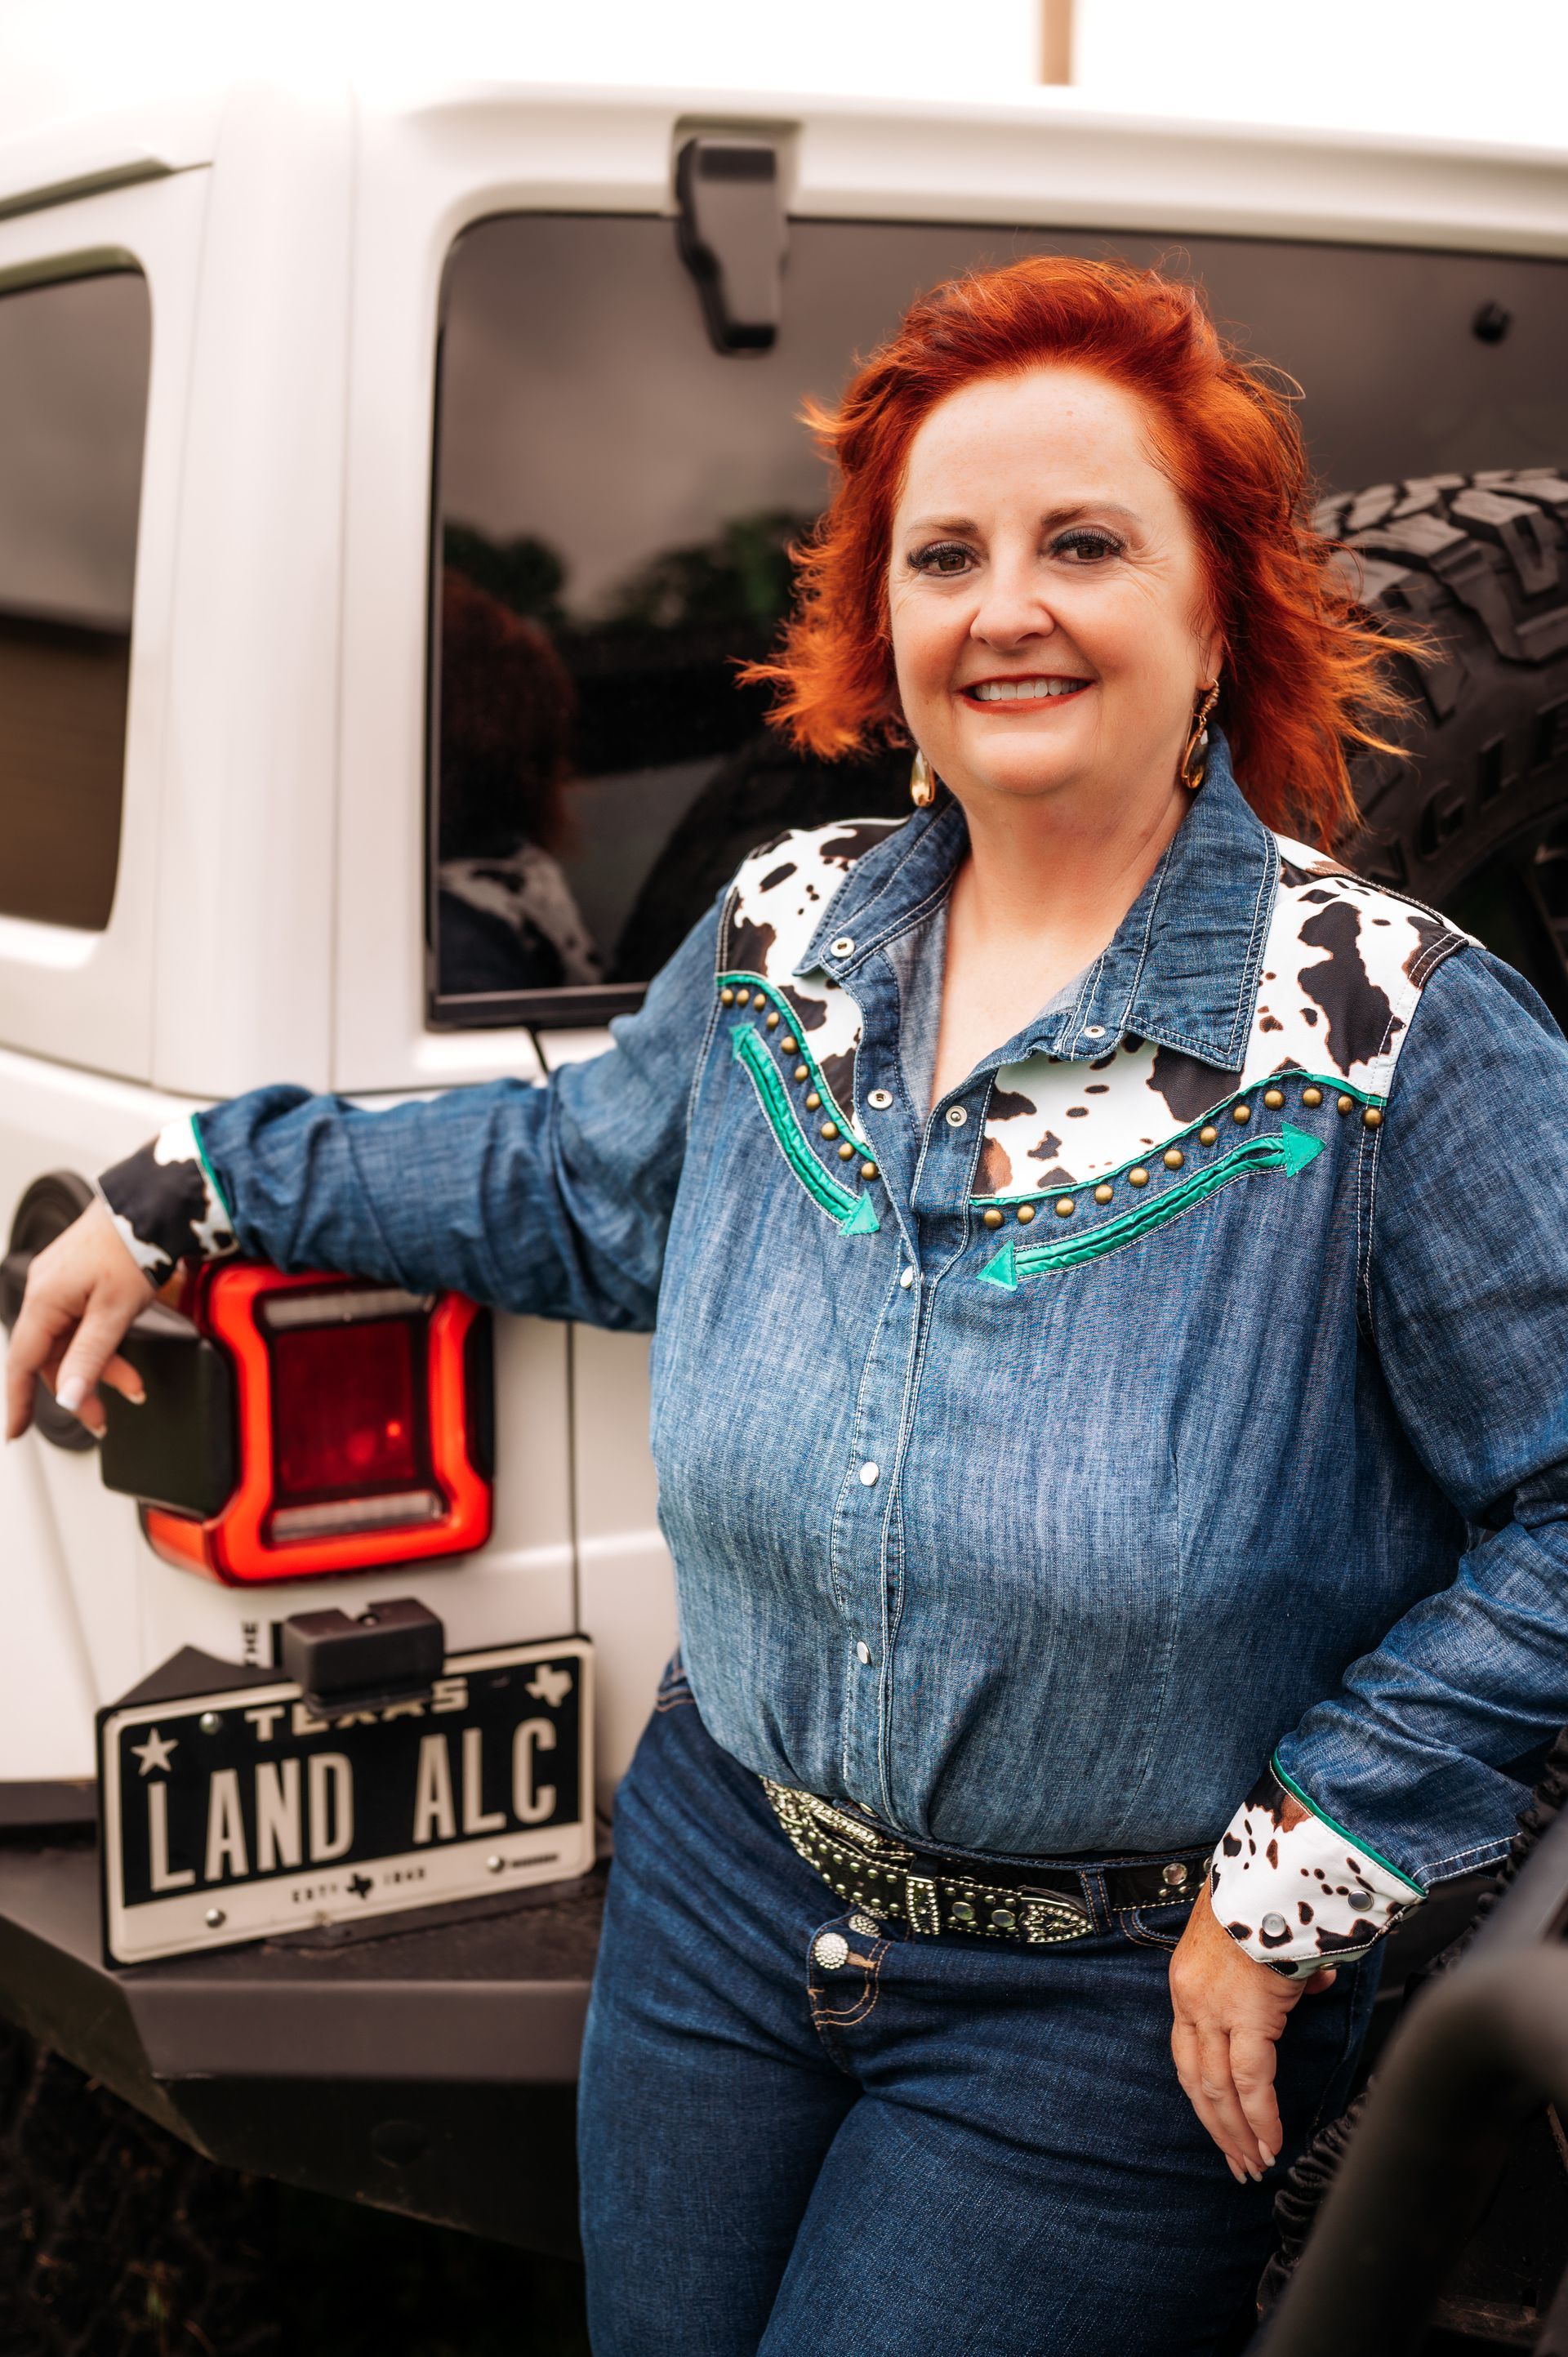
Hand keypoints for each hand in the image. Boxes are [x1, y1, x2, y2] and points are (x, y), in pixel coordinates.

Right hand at [4, 1198, 152, 1440]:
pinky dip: (100, 1343)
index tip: (15, 1432)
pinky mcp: (78, 1277)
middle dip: (80, 1388)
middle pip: (52, 1356)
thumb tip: (68, 1397)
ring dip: (99, 1367)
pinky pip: (80, 1321)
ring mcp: (60, 1283)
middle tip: (103, 1418)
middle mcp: (45, 1290)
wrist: (152, 1206)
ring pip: (70, 1340)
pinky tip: (122, 1356)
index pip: (23, 1363)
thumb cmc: (133, 1248)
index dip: (18, 1401)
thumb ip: (90, 1358)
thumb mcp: (115, 1312)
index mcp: (44, 1299)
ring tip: (132, 1386)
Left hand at [1169, 1883, 1336, 2182]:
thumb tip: (1313, 1983)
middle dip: (1217, 2128)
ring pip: (1218, 2088)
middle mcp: (1191, 2002)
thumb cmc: (1268, 1900)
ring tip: (1255, 2164)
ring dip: (1238, 2132)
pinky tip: (1270, 2141)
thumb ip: (1273, 1976)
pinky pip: (1250, 2080)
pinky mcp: (1247, 2013)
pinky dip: (1260, 2116)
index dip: (1203, 2099)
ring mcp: (1214, 2009)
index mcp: (1187, 1986)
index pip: (1187, 2057)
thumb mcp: (1254, 1942)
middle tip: (1237, 2165)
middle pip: (1197, 2081)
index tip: (1219, 2129)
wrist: (1272, 1874)